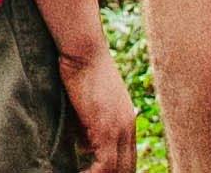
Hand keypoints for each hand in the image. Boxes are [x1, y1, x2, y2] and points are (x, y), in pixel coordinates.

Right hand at [57, 34, 137, 172]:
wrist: (84, 50)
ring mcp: (120, 128)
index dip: (116, 172)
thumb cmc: (81, 70)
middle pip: (127, 168)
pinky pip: (106, 165)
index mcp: (127, 121)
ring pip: (118, 170)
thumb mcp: (88, 106)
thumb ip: (90, 128)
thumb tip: (85, 148)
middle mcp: (129, 127)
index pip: (128, 159)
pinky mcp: (107, 128)